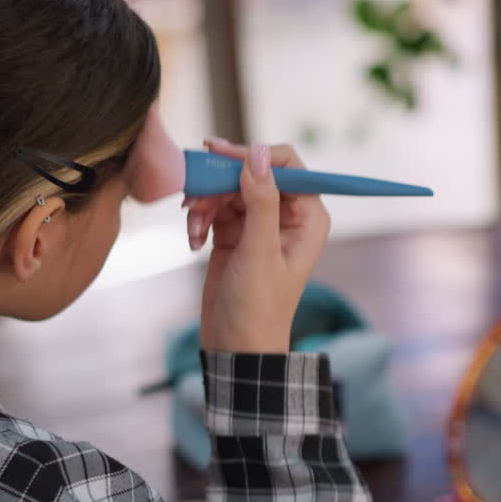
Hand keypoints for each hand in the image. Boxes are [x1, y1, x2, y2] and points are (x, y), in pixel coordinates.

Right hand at [186, 139, 329, 352]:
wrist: (235, 348)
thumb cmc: (258, 308)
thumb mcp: (259, 252)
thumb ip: (261, 200)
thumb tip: (259, 153)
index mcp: (307, 217)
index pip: (286, 164)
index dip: (252, 155)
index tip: (219, 155)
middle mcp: (285, 215)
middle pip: (250, 173)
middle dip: (220, 183)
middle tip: (192, 197)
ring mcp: (257, 224)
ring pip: (227, 189)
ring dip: (204, 203)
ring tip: (192, 229)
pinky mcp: (233, 234)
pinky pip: (213, 208)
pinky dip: (199, 219)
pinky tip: (193, 242)